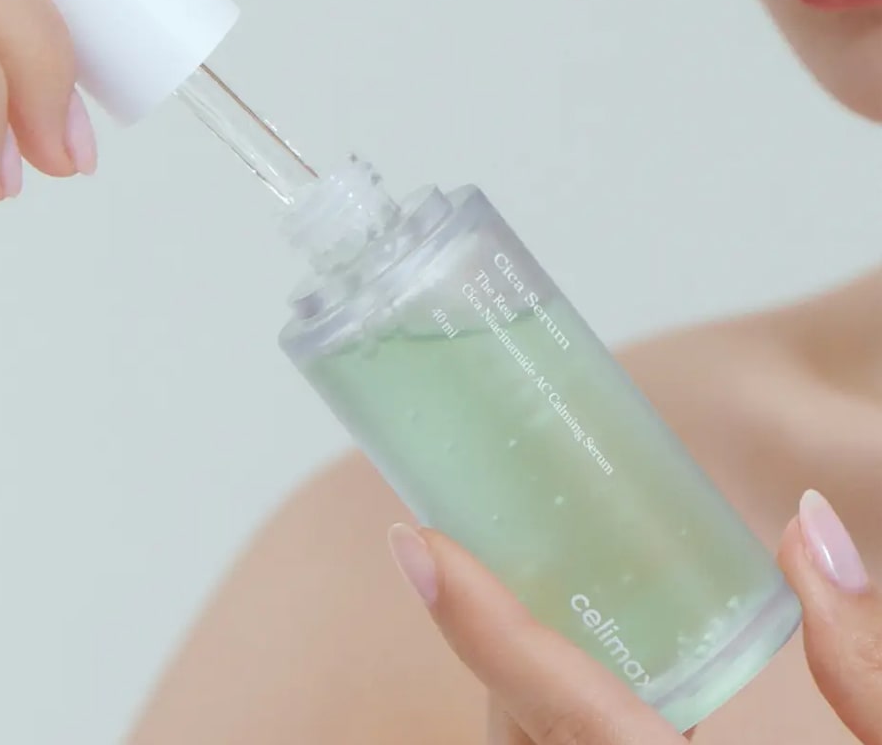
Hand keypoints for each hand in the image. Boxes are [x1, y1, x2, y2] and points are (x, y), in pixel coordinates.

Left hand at [388, 490, 877, 742]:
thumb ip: (869, 661)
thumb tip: (807, 524)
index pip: (561, 710)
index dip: (480, 623)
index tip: (412, 544)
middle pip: (521, 734)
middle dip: (494, 647)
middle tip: (481, 551)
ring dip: (517, 690)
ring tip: (521, 602)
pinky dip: (548, 723)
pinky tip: (581, 681)